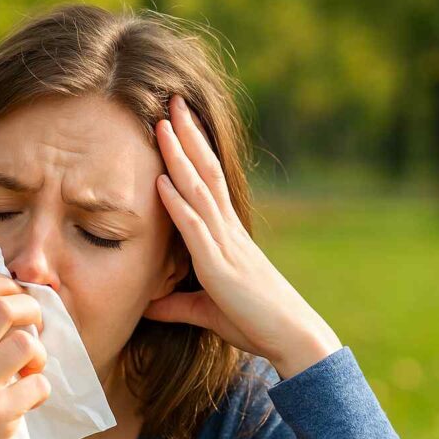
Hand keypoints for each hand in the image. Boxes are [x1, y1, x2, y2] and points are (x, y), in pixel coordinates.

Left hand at [144, 94, 342, 379]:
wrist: (292, 339)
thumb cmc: (255, 323)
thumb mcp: (206, 310)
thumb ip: (176, 303)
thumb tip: (146, 304)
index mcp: (228, 236)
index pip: (208, 182)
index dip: (193, 150)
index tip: (177, 121)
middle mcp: (228, 231)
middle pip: (205, 171)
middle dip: (187, 135)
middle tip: (171, 99)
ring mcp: (225, 245)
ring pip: (199, 190)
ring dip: (178, 156)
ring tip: (162, 123)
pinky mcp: (219, 267)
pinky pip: (195, 229)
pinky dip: (177, 203)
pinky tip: (162, 180)